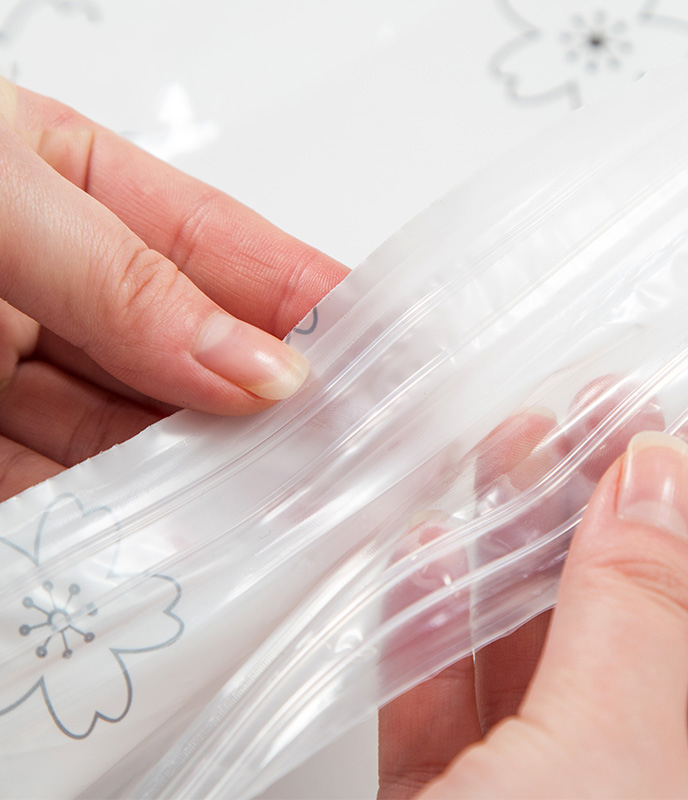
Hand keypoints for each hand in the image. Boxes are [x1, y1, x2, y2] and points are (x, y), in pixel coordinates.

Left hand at [0, 78, 347, 500]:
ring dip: (214, 471)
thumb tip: (255, 365)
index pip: (224, 250)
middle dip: (274, 401)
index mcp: (75, 195)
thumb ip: (123, 280)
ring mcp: (25, 381)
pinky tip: (187, 530)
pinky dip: (134, 520)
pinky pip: (77, 494)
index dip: (310, 298)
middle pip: (199, 354)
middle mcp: (64, 293)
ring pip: (147, 434)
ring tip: (283, 499)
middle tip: (348, 442)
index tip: (386, 345)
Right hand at [378, 434, 687, 798]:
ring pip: (533, 668)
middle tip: (591, 426)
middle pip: (635, 640)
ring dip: (508, 560)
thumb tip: (652, 485)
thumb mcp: (607, 755)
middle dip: (602, 520)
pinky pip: (444, 716)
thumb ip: (631, 614)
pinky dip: (429, 638)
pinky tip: (428, 559)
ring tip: (505, 461)